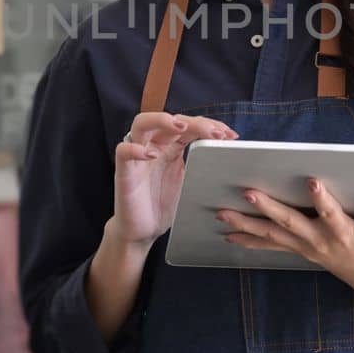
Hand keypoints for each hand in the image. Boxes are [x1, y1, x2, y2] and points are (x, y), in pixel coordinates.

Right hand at [111, 112, 236, 247]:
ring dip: (162, 120)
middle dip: (195, 122)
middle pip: (170, 120)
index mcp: (170, 148)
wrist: (142, 232)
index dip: (210, 125)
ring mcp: (137, 157)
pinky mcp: (124, 171)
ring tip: (181, 126)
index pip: (189, 125)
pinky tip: (151, 154)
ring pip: (141, 124)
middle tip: (215, 133)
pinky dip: (136, 149)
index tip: (230, 135)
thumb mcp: (189, 182)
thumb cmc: (163, 206)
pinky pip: (123, 150)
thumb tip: (230, 159)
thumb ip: (202, 166)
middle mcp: (154, 146)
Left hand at [217, 178, 353, 306]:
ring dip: (247, 225)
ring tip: (223, 215)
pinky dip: (250, 240)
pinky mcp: (302, 252)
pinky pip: (272, 245)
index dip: (322, 200)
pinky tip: (231, 234)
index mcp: (345, 234)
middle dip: (267, 208)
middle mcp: (321, 241)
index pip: (332, 214)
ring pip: (273, 235)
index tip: (312, 182)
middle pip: (290, 223)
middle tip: (247, 194)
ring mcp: (308, 248)